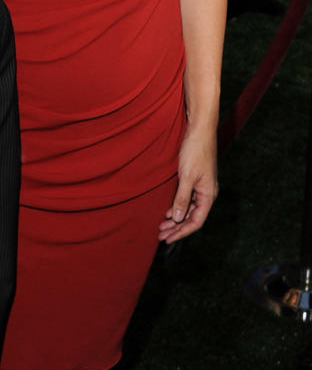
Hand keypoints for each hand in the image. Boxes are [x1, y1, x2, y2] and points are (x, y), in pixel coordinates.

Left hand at [158, 125, 217, 242]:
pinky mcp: (196, 179)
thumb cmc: (195, 151)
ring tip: (162, 226)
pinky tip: (168, 210)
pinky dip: (178, 206)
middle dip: (177, 227)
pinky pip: (188, 199)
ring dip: (176, 218)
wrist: (199, 130)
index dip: (181, 232)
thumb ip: (182, 198)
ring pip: (189, 209)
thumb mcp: (186, 176)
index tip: (168, 239)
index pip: (196, 221)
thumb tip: (178, 218)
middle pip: (192, 217)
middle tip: (161, 235)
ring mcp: (202, 186)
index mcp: (208, 195)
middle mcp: (207, 193)